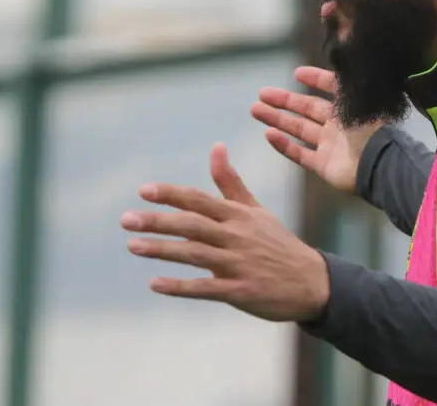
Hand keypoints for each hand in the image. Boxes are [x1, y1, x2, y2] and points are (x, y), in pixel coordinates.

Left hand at [121, 143, 329, 322]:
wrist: (311, 282)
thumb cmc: (277, 243)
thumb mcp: (256, 210)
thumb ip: (230, 182)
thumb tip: (216, 146)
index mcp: (239, 215)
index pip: (200, 200)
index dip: (171, 194)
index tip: (143, 191)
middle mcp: (237, 236)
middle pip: (192, 225)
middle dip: (158, 221)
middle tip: (126, 220)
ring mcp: (238, 264)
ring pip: (194, 254)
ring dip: (162, 251)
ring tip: (133, 246)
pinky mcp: (240, 291)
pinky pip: (205, 288)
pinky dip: (180, 286)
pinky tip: (155, 283)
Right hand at [251, 66, 380, 192]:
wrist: (379, 162)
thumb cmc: (372, 127)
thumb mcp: (359, 96)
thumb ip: (344, 78)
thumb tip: (340, 47)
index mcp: (351, 106)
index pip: (331, 89)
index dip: (315, 79)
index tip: (297, 73)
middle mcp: (339, 124)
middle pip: (307, 109)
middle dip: (284, 100)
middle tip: (262, 93)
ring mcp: (331, 146)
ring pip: (299, 130)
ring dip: (277, 119)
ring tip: (255, 109)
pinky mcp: (324, 166)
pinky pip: (300, 154)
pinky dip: (284, 145)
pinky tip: (268, 134)